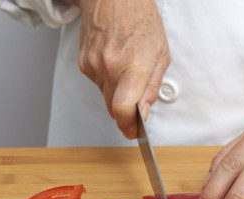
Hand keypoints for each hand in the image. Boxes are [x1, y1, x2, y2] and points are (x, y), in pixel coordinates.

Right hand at [75, 0, 169, 137]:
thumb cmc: (140, 21)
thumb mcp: (160, 54)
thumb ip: (152, 88)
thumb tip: (143, 114)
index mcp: (133, 64)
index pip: (123, 107)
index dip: (128, 125)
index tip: (133, 132)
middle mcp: (109, 66)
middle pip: (113, 109)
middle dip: (126, 113)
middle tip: (136, 105)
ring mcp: (93, 65)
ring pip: (105, 97)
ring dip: (117, 94)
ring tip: (126, 71)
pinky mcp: (83, 64)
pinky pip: (98, 85)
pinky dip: (108, 82)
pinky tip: (114, 64)